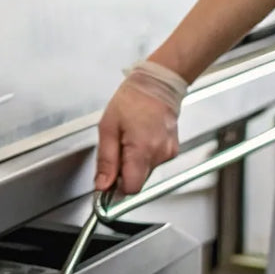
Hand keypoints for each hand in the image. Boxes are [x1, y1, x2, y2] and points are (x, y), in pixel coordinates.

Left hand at [94, 63, 185, 194]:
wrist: (157, 85)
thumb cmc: (132, 100)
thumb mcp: (108, 128)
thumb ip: (106, 160)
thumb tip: (102, 185)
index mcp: (142, 149)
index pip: (131, 188)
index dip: (117, 187)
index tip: (107, 178)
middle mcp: (159, 154)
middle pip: (137, 181)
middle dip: (123, 172)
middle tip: (116, 148)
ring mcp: (168, 153)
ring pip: (145, 172)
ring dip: (133, 163)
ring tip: (129, 138)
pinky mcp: (172, 150)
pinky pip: (153, 162)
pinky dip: (143, 155)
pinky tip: (140, 137)